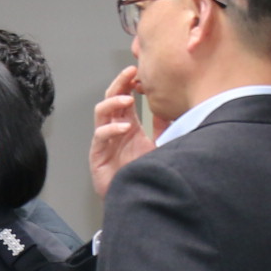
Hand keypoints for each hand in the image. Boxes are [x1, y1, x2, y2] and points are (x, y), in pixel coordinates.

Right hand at [89, 66, 153, 199]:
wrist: (136, 199)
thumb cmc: (144, 174)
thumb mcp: (159, 145)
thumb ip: (163, 128)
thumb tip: (173, 108)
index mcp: (127, 125)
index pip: (124, 97)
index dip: (128, 82)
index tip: (138, 71)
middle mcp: (114, 130)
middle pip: (111, 98)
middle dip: (119, 84)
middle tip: (130, 72)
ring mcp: (105, 141)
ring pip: (101, 113)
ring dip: (114, 103)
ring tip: (127, 99)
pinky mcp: (98, 155)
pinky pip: (100, 136)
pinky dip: (112, 129)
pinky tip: (125, 128)